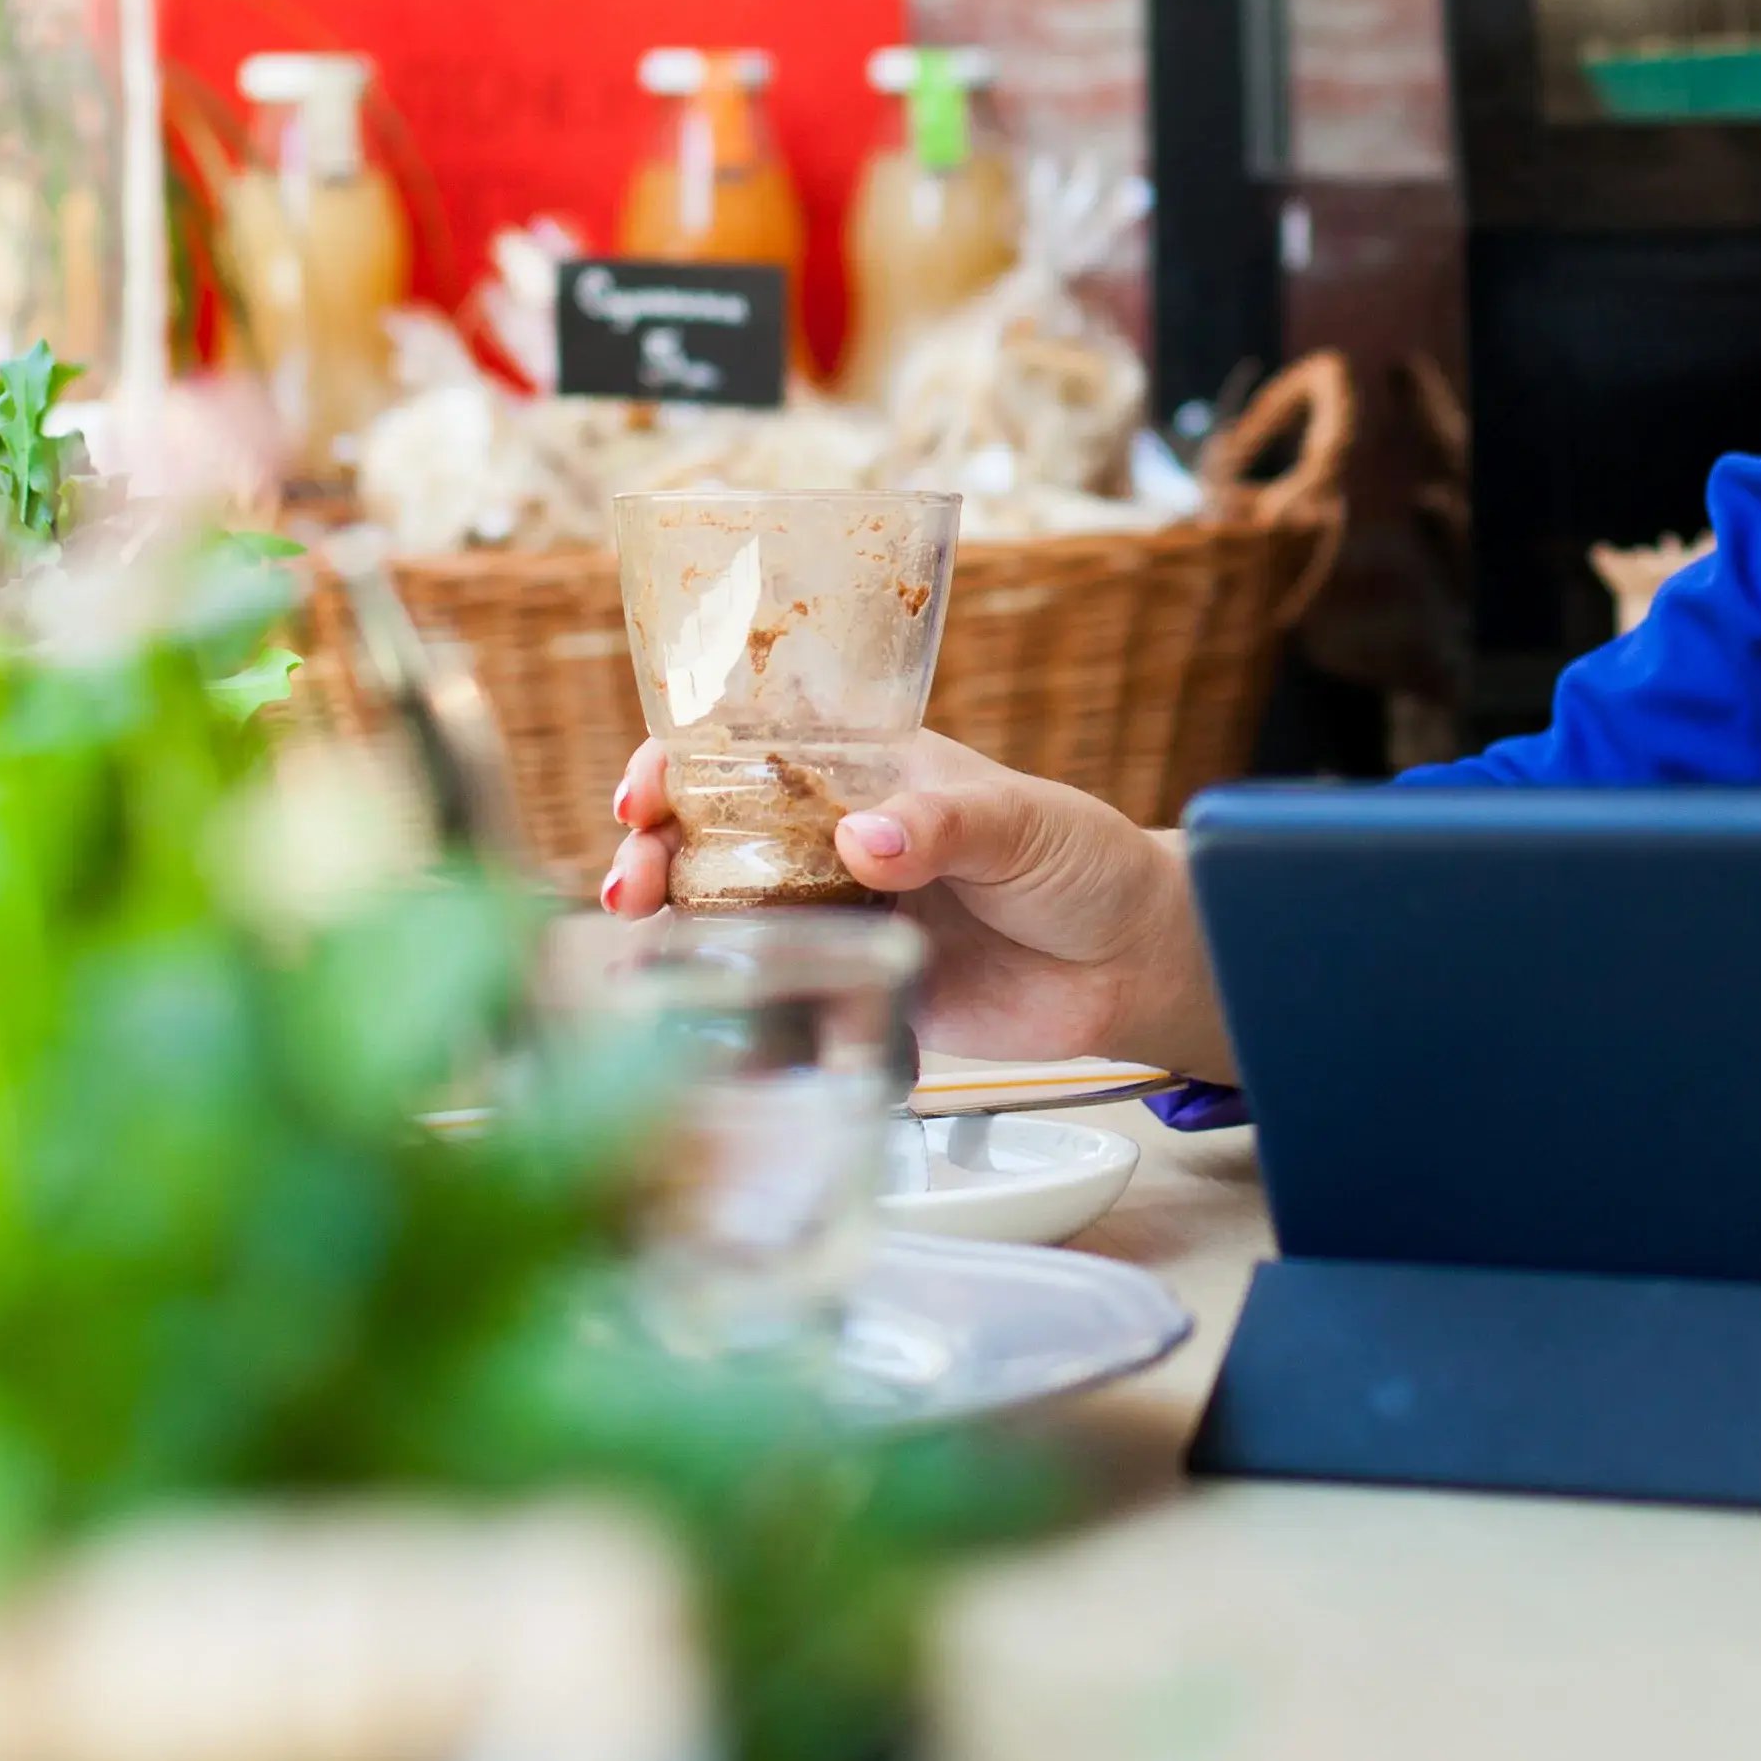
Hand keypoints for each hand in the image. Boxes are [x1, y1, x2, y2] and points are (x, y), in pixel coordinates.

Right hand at [596, 733, 1233, 1078]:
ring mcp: (837, 914)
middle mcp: (834, 839)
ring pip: (728, 909)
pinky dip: (727, 997)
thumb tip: (866, 841)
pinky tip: (693, 1011)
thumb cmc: (1080, 862)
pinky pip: (776, 989)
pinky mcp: (853, 987)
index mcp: (865, 773)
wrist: (1128, 965)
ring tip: (639, 930)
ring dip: (671, 917)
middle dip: (654, 846)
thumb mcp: (1018, 821)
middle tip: (632, 878)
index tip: (647, 791)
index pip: (751, 749)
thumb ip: (944, 826)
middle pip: (714, 832)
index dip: (682, 761)